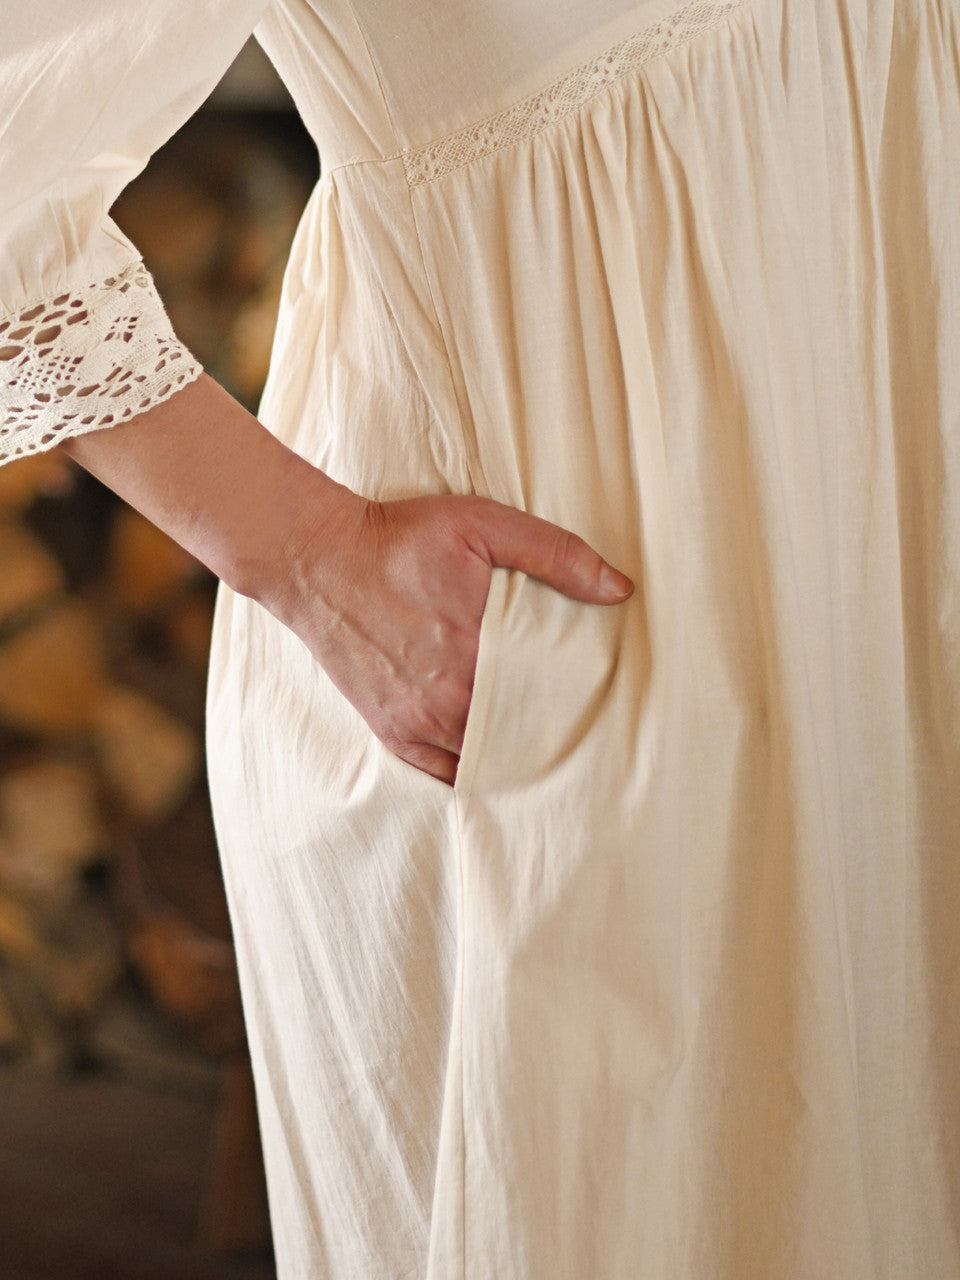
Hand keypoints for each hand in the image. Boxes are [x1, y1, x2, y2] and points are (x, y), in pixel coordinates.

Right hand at [268, 486, 632, 784]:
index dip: (579, 706)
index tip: (601, 705)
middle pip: (522, 738)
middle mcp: (449, 702)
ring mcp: (417, 723)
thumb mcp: (482, 526)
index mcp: (479, 654)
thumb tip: (620, 588)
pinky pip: (442, 774)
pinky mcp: (391, 732)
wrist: (317, 559)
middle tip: (582, 733)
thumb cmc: (400, 539)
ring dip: (514, 755)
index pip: (551, 700)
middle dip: (551, 736)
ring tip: (543, 749)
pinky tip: (494, 761)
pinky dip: (470, 771)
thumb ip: (555, 554)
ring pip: (485, 761)